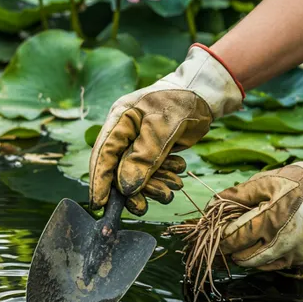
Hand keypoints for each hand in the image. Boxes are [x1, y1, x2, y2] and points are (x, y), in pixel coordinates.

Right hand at [89, 46, 242, 214]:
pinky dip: (163, 178)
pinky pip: (152, 171)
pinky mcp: (152, 150)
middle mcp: (124, 133)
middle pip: (119, 169)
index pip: (103, 154)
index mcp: (119, 120)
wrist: (203, 95)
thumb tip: (124, 188)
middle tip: (143, 206)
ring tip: (172, 187)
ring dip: (153, 186)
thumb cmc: (181, 103)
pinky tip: (177, 176)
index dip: (99, 180)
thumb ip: (143, 157)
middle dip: (132, 189)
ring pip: (137, 174)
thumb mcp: (162, 128)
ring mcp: (138, 142)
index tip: (99, 204)